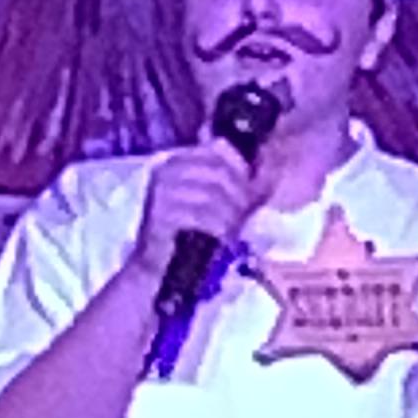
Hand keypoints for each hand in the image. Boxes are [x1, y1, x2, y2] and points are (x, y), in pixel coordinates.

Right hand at [128, 140, 261, 290]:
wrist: (153, 267)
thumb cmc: (183, 234)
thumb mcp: (203, 202)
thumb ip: (224, 185)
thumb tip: (264, 178)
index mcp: (176, 161)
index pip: (218, 150)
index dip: (241, 170)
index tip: (252, 192)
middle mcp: (166, 171)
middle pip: (219, 172)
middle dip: (239, 195)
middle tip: (247, 216)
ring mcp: (162, 192)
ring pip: (213, 194)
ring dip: (232, 214)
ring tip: (237, 230)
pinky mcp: (162, 216)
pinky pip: (203, 216)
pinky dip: (221, 228)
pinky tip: (227, 239)